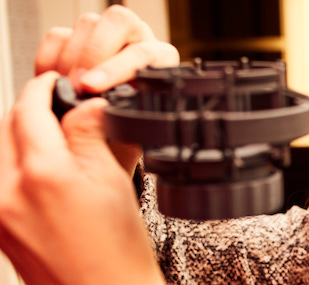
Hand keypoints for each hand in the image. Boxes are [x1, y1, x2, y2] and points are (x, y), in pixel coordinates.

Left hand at [0, 72, 189, 284]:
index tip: (57, 83)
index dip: (45, 89)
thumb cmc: (119, 256)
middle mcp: (7, 194)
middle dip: (29, 114)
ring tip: (54, 146)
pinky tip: (45, 176)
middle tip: (60, 112)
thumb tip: (83, 104)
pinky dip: (14, 168)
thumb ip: (90, 133)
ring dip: (19, 140)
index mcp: (42, 176)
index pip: (29, 109)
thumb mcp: (113, 181)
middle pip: (4, 128)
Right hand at [35, 5, 179, 173]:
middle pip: (118, 23)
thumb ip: (123, 122)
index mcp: (160, 61)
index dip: (114, 68)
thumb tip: (99, 111)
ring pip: (87, 25)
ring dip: (70, 58)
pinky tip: (53, 83)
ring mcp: (106, 37)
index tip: (92, 88)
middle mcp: (137, 41)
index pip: (144, 52)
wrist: (108, 138)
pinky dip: (50, 59)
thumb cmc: (125, 134)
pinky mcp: (77, 40)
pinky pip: (59, 36)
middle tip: (78, 85)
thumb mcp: (132, 133)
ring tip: (66, 88)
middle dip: (92, 55)